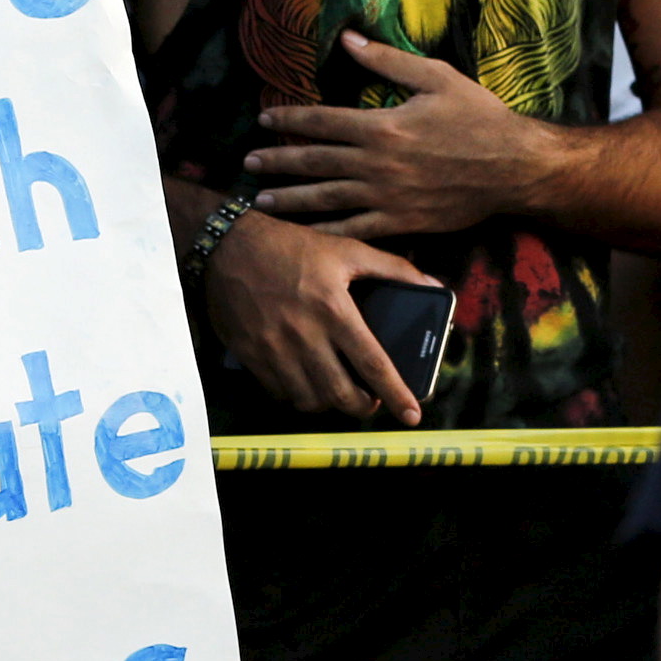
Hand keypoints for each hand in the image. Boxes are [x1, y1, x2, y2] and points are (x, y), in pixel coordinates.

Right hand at [201, 208, 441, 422]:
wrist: (227, 246)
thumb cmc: (291, 246)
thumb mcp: (346, 249)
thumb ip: (393, 268)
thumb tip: (433, 286)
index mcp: (333, 309)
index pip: (373, 363)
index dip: (397, 393)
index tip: (412, 415)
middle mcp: (304, 334)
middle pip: (341, 394)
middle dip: (364, 407)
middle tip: (372, 401)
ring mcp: (274, 349)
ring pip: (310, 400)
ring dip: (331, 404)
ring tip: (340, 391)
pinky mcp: (250, 356)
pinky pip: (280, 393)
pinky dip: (299, 397)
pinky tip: (308, 383)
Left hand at [247, 30, 557, 240]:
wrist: (514, 167)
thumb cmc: (479, 117)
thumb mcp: (436, 76)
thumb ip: (388, 60)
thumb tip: (347, 38)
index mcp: (382, 126)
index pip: (321, 121)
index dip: (289, 120)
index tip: (264, 120)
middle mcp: (377, 164)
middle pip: (314, 162)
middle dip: (277, 161)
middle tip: (248, 162)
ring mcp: (387, 197)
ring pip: (326, 199)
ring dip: (290, 199)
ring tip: (260, 201)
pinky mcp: (402, 222)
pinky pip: (355, 229)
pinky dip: (326, 232)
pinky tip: (304, 233)